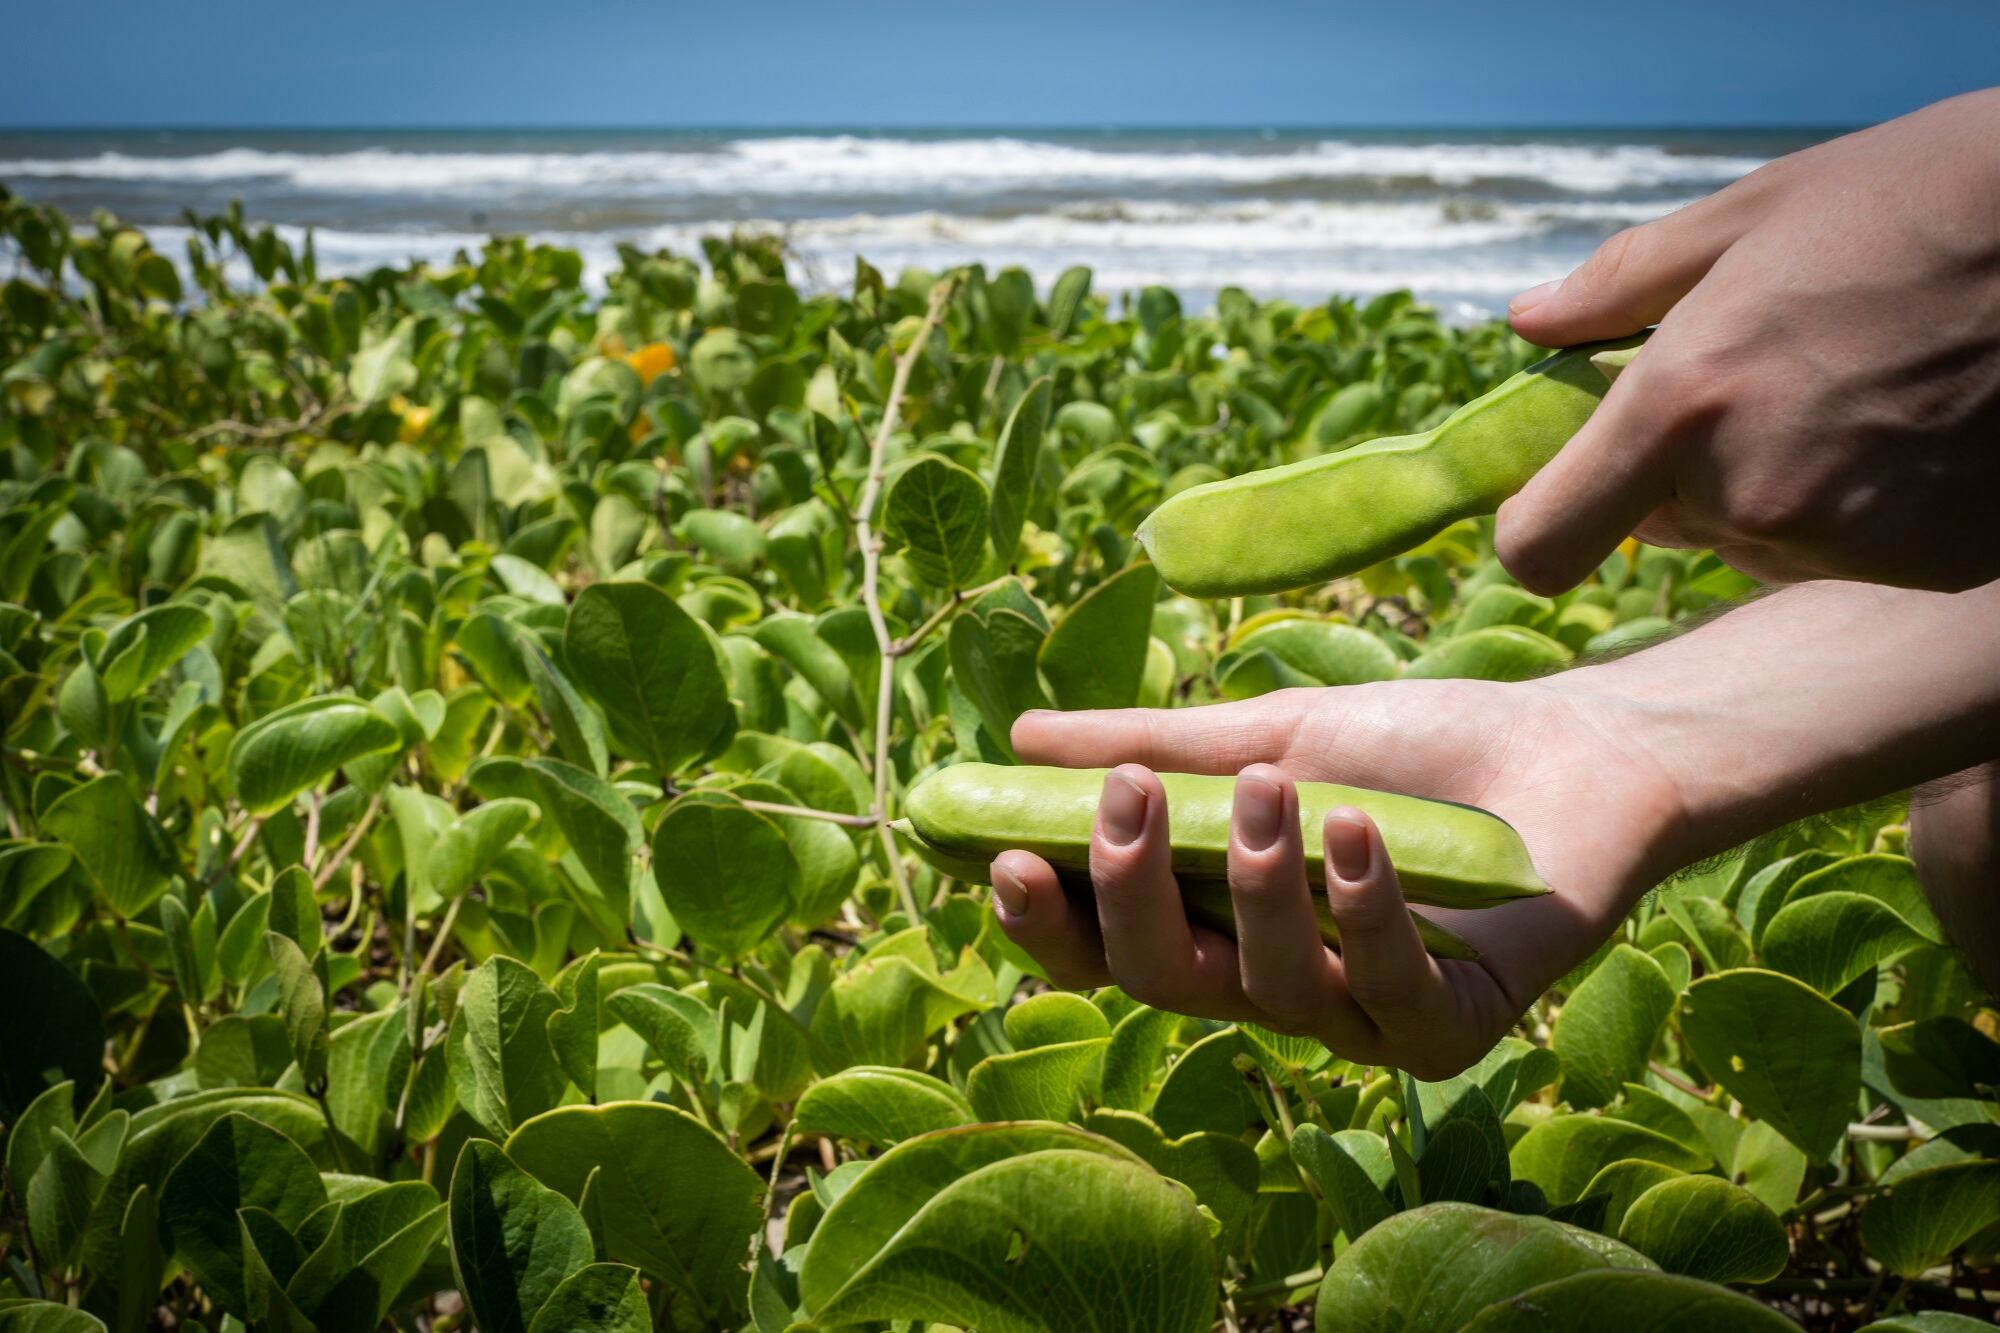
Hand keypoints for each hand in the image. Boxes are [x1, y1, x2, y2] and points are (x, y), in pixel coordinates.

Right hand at [989, 678, 1685, 1079]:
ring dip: (1254, 883)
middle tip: (1130, 795)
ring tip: (1275, 784)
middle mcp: (1277, 987)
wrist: (1571, 745)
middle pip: (1166, 984)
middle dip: (1133, 893)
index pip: (1108, 952)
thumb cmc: (1413, 747)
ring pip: (1266, 991)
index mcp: (1220, 925)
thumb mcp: (1268, 732)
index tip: (1008, 857)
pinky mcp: (1451, 1029)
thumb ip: (1152, 745)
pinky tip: (1358, 831)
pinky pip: (1385, 994)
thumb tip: (1017, 741)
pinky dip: (1362, 911)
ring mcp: (1362, 1017)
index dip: (1052, 924)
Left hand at [1499, 88, 1999, 593]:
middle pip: (1660, 530)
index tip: (1558, 499)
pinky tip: (1914, 433)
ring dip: (1776, 490)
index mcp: (1680, 407)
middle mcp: (1751, 494)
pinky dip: (1865, 511)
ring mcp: (1846, 540)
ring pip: (1756, 542)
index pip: (1541, 545)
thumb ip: (1620, 284)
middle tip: (1761, 387)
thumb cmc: (1915, 200)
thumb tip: (1529, 323)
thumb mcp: (1751, 215)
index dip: (1538, 527)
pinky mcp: (1928, 565)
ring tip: (1852, 397)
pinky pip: (1849, 556)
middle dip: (1683, 473)